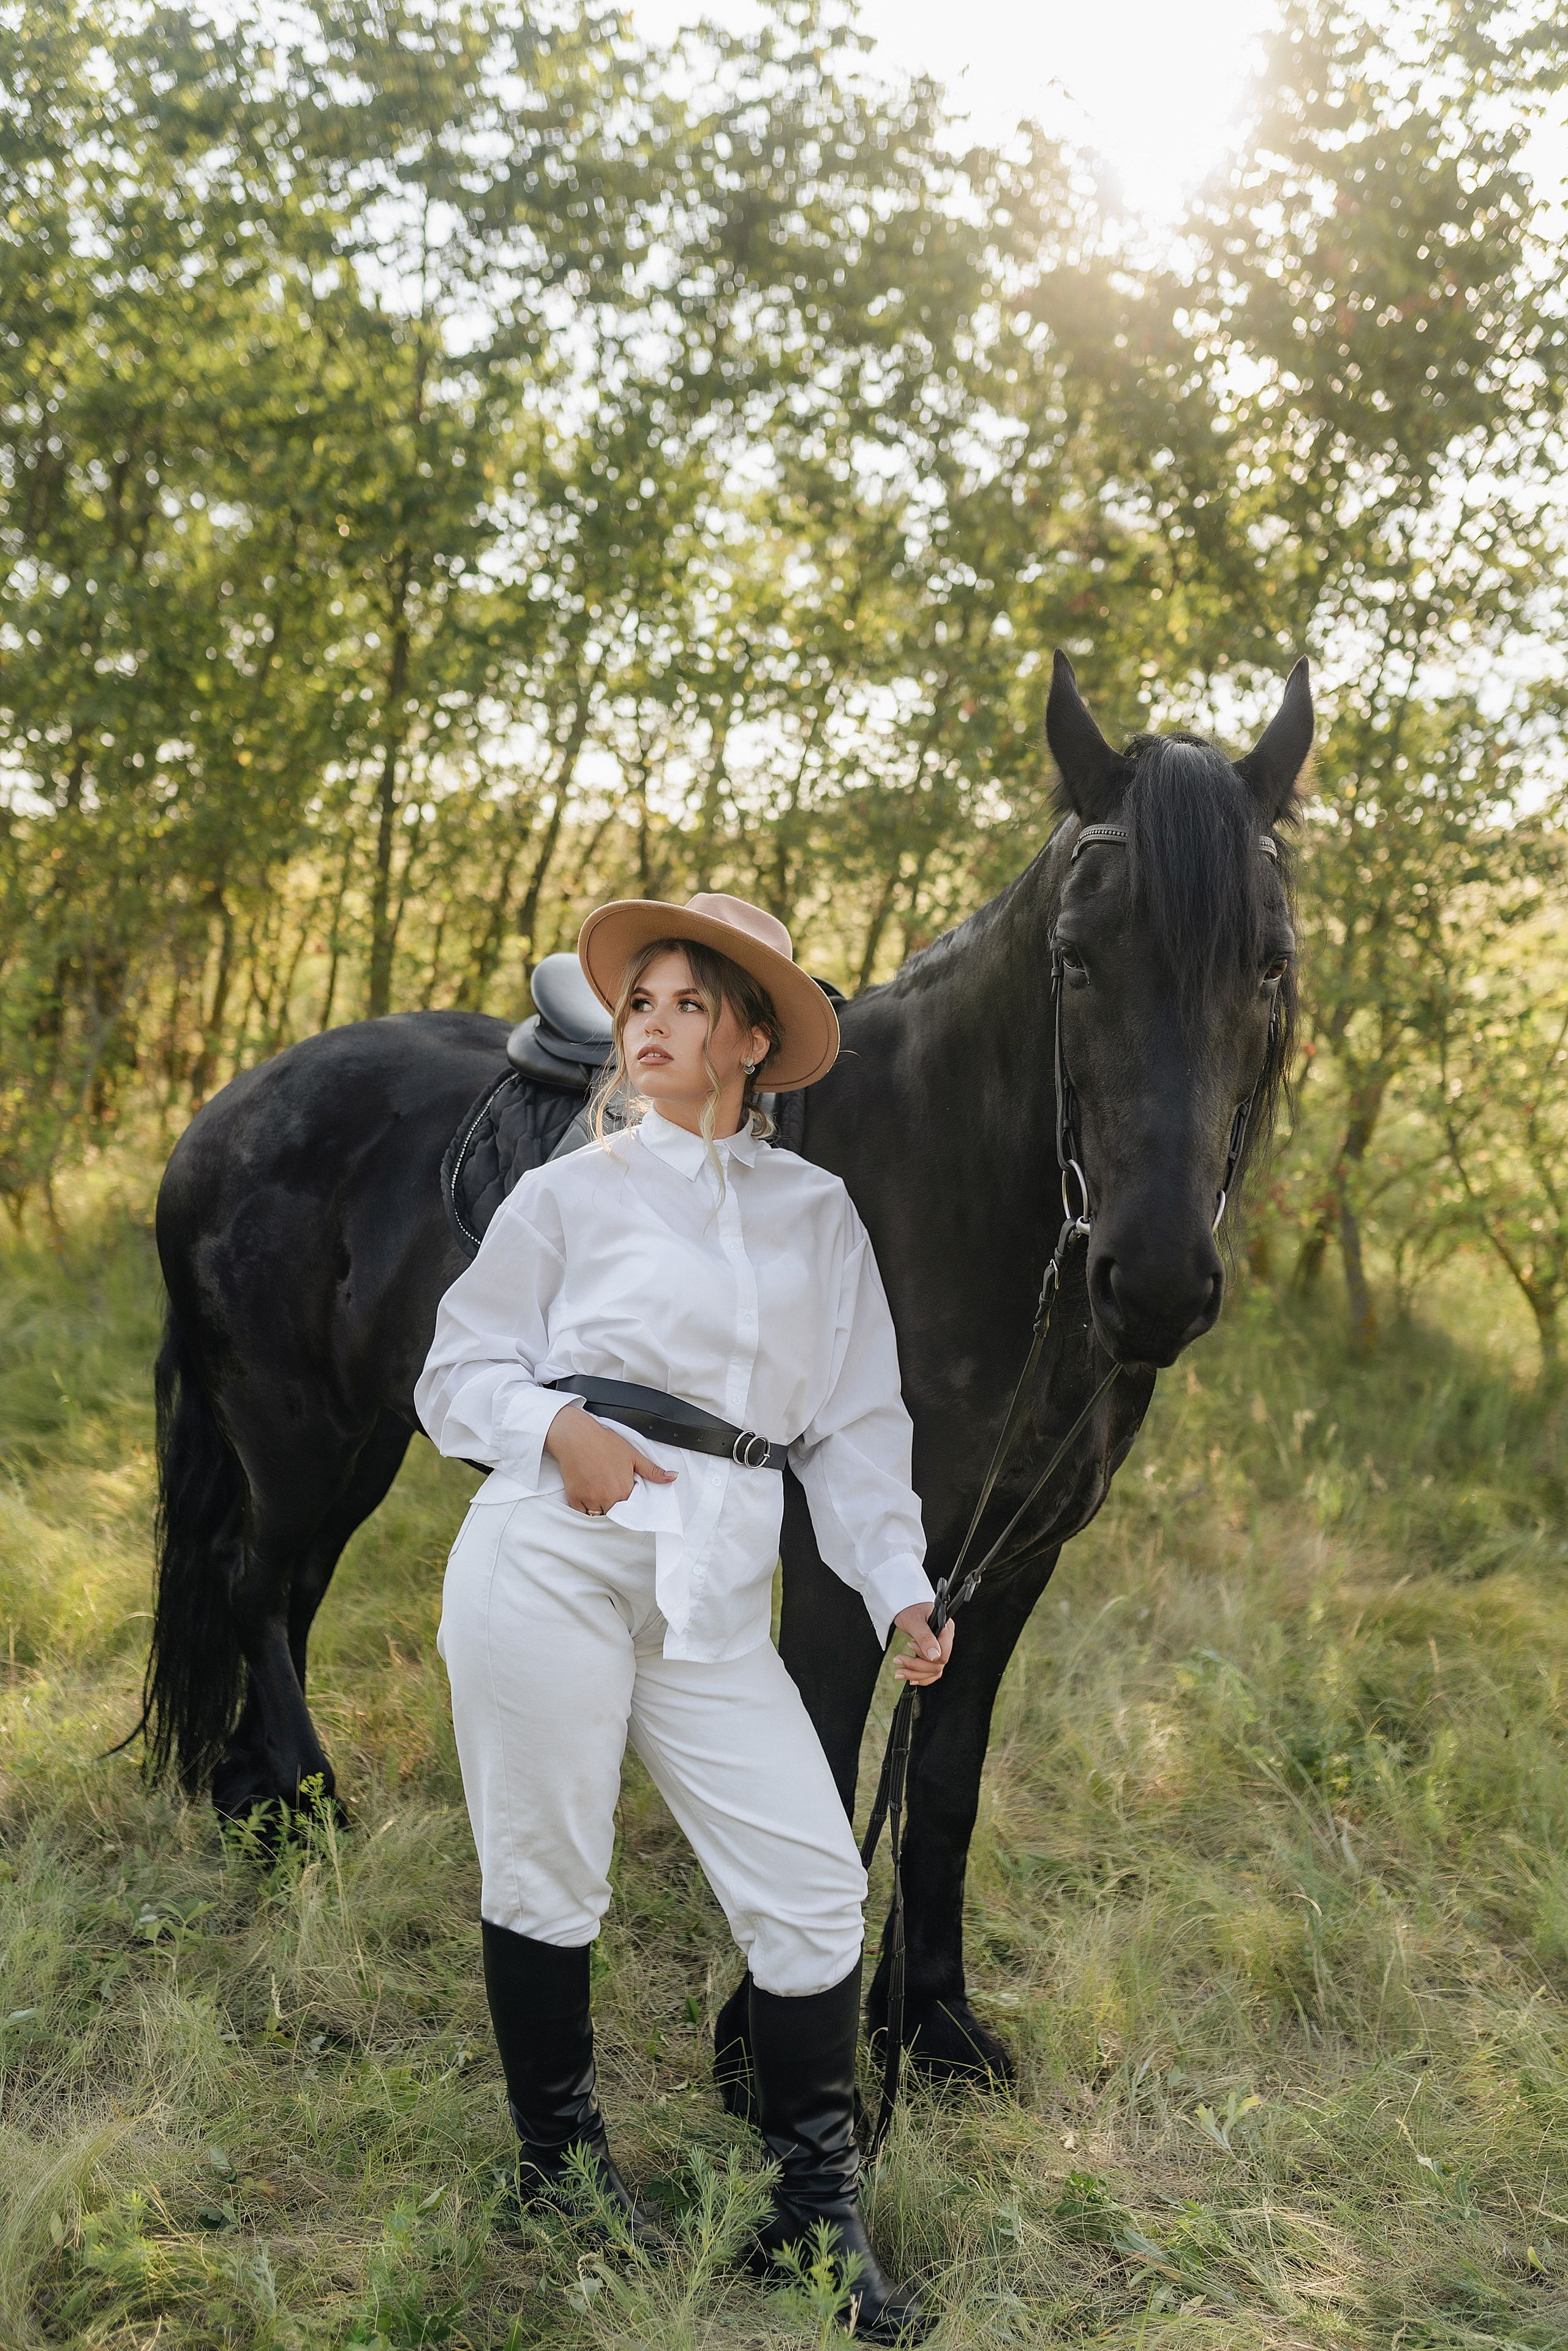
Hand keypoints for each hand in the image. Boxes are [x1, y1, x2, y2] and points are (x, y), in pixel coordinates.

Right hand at [544, 1402, 677, 1514]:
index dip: (628, 1502)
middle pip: (614, 1514)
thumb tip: (672, 1477)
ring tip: (599, 1491)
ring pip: (598, 1515)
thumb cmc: (603, 1443)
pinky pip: (582, 1513)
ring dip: (600, 1508)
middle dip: (614, 1506)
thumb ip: (652, 1471)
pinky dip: (585, 1508)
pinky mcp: (574, 1499)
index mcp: (624, 1489)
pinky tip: (587, 1494)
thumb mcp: (633, 1455)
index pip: (631, 1509)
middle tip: (610, 1489)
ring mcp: (590, 1500)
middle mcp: (607, 1498)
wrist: (576, 1436)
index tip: (624, 1493)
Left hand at [891, 1603, 953, 1686]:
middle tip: (898, 1659)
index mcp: (946, 1629)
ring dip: (915, 1674)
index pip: (944, 1653)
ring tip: (899, 1672)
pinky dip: (920, 1676)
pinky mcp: (933, 1654)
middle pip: (938, 1664)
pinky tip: (910, 1678)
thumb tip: (934, 1656)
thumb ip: (925, 1638)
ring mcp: (940, 1647)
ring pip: (934, 1670)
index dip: (927, 1656)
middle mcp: (946, 1639)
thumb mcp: (914, 1621)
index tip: (910, 1646)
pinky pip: (931, 1671)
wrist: (904, 1606)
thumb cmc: (910, 1608)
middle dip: (916, 1666)